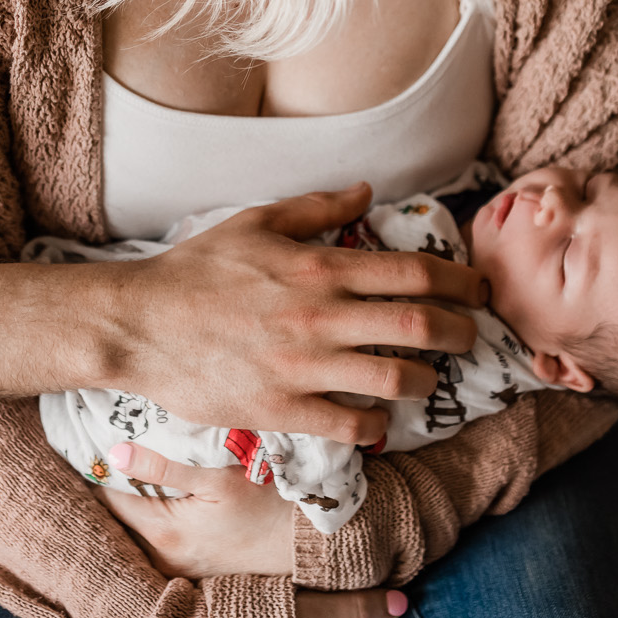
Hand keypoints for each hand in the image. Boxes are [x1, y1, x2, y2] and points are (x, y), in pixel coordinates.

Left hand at [93, 442, 294, 577]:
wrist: (302, 546)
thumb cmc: (265, 505)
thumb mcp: (217, 478)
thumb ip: (164, 468)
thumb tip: (114, 453)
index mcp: (163, 533)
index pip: (108, 498)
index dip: (99, 468)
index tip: (93, 440)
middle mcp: (161, 558)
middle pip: (117, 517)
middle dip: (112, 485)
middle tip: (105, 449)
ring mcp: (174, 568)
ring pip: (134, 530)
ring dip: (129, 503)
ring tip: (127, 469)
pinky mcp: (188, 569)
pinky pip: (151, 541)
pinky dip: (147, 518)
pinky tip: (154, 496)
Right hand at [104, 185, 483, 445]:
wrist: (138, 325)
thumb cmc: (196, 270)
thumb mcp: (256, 222)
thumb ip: (317, 208)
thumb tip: (367, 192)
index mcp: (320, 267)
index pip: (414, 273)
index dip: (461, 282)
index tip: (479, 290)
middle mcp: (321, 316)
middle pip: (422, 327)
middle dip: (462, 333)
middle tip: (472, 337)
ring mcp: (304, 367)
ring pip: (396, 380)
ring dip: (426, 382)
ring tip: (428, 380)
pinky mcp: (282, 409)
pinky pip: (351, 425)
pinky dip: (377, 425)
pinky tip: (378, 417)